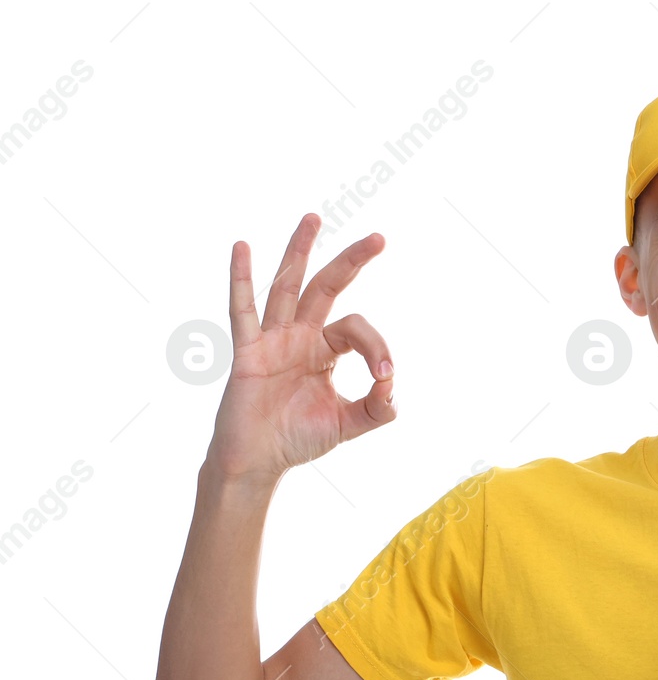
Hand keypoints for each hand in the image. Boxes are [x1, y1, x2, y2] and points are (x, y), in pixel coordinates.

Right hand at [208, 215, 394, 484]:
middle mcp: (299, 336)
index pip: (357, 329)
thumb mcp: (350, 423)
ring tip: (314, 218)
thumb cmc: (299, 438)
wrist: (259, 462)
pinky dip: (241, 279)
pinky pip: (243, 311)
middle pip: (327, 287)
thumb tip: (393, 384)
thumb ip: (378, 407)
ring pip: (288, 286)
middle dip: (351, 261)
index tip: (385, 377)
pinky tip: (242, 246)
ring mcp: (272, 340)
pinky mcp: (248, 352)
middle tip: (379, 237)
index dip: (377, 347)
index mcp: (324, 349)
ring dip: (300, 251)